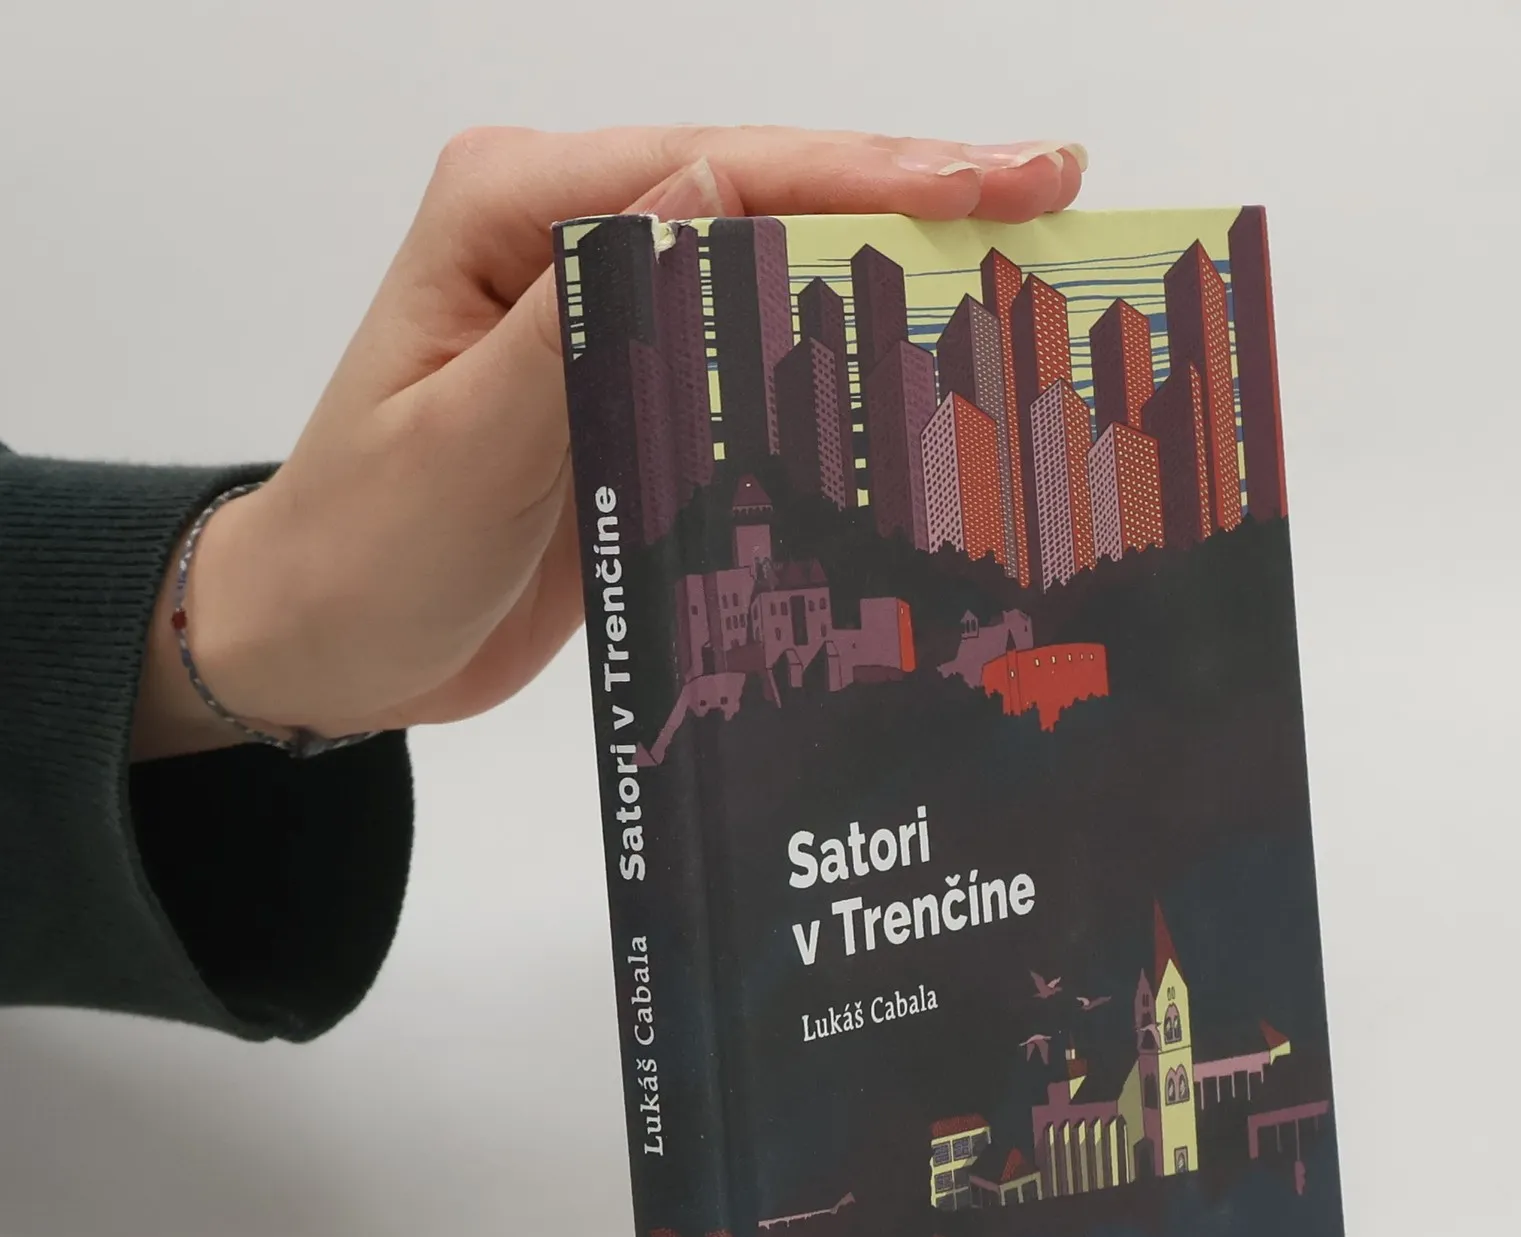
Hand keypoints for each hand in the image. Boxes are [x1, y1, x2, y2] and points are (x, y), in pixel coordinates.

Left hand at [134, 126, 1087, 759]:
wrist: (328, 642)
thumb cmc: (368, 548)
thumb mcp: (464, 444)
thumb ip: (581, 316)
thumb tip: (709, 192)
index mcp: (516, 211)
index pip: (724, 172)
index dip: (876, 175)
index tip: (1004, 181)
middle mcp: (565, 237)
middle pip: (767, 196)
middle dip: (913, 196)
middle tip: (1055, 193)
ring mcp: (603, 312)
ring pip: (772, 269)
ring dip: (893, 268)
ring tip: (1022, 263)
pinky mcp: (629, 387)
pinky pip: (750, 354)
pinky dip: (839, 355)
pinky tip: (922, 366)